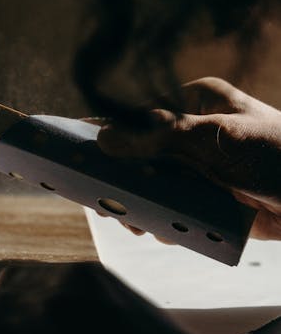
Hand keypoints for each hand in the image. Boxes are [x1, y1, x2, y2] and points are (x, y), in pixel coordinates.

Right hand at [97, 77, 280, 239]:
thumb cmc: (276, 154)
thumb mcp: (217, 138)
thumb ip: (160, 135)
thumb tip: (104, 138)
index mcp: (195, 103)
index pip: (139, 116)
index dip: (105, 133)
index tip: (73, 148)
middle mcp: (191, 133)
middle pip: (139, 154)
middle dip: (120, 178)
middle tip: (103, 198)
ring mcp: (197, 168)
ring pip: (151, 185)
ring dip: (139, 204)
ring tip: (131, 220)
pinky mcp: (205, 200)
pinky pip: (170, 209)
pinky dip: (161, 220)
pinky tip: (158, 230)